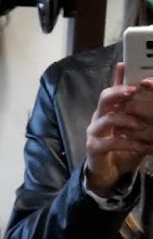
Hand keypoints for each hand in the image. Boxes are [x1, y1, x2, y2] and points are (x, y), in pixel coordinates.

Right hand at [85, 62, 152, 195]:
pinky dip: (130, 143)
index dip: (118, 78)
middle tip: (134, 90)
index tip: (126, 67)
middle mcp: (98, 117)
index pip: (112, 89)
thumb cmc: (121, 146)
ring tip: (144, 125)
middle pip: (104, 98)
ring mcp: (93, 132)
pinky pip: (112, 141)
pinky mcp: (94, 147)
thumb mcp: (131, 126)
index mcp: (107, 110)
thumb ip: (136, 110)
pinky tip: (143, 146)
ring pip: (108, 118)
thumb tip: (145, 89)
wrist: (108, 172)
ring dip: (128, 120)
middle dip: (119, 92)